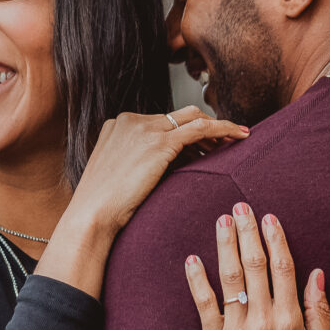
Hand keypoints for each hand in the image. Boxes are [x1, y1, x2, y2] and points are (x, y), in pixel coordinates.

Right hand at [66, 106, 247, 236]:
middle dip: (204, 127)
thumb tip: (167, 168)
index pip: (162, 121)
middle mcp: (132, 120)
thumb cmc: (102, 207)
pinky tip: (238, 136)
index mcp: (119, 124)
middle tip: (224, 143)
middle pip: (179, 114)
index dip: (186, 133)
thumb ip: (138, 163)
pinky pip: (201, 128)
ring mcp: (145, 128)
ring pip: (193, 117)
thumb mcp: (118, 175)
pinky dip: (223, 129)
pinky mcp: (159, 142)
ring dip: (216, 129)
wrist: (91, 215)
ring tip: (235, 140)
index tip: (202, 147)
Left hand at [184, 204, 329, 329]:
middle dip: (248, 233)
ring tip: (221, 221)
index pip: (283, 269)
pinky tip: (192, 259)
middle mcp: (263, 321)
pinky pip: (204, 305)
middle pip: (254, 266)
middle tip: (241, 207)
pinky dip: (197, 280)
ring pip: (228, 278)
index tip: (270, 218)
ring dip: (224, 246)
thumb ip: (320, 313)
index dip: (276, 240)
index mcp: (291, 321)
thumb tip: (318, 275)